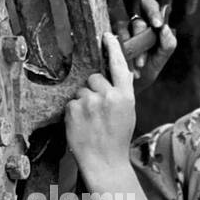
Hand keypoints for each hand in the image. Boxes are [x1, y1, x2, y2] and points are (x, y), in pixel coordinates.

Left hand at [65, 32, 136, 185]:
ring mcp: (89, 102)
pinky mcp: (73, 109)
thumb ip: (123, 92)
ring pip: (81, 91)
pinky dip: (73, 112)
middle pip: (95, 78)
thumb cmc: (117, 139)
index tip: (107, 36)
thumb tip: (122, 72)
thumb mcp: (128, 113)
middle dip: (94, 89)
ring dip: (83, 102)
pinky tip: (81, 125)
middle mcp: (108, 96)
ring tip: (90, 121)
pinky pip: (71, 103)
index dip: (113, 49)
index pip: (119, 65)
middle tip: (98, 110)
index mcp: (125, 96)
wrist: (104, 162)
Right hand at [114, 0, 175, 89]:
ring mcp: (120, 31)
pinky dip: (120, 55)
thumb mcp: (160, 59)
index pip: (149, 5)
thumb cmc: (147, 69)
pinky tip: (126, 67)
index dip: (153, 11)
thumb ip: (168, 44)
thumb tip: (166, 28)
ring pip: (124, 32)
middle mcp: (134, 24)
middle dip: (142, 41)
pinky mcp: (108, 39)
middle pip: (138, 22)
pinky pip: (113, 41)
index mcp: (150, 23)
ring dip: (131, 52)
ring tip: (137, 69)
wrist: (131, 86)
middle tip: (144, 61)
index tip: (158, 25)